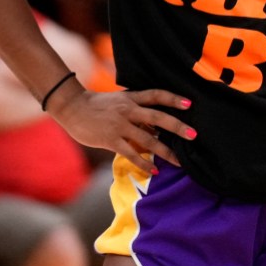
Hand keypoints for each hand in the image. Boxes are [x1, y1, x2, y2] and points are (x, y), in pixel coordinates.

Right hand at [52, 88, 194, 174]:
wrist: (72, 107)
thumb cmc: (97, 106)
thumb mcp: (118, 102)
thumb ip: (135, 111)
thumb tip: (155, 126)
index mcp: (131, 98)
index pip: (156, 95)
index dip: (173, 98)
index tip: (190, 103)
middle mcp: (128, 110)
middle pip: (158, 117)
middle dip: (177, 127)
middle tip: (194, 135)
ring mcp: (119, 125)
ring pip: (148, 139)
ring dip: (165, 151)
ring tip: (179, 161)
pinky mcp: (110, 139)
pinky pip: (131, 153)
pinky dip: (144, 163)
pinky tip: (154, 170)